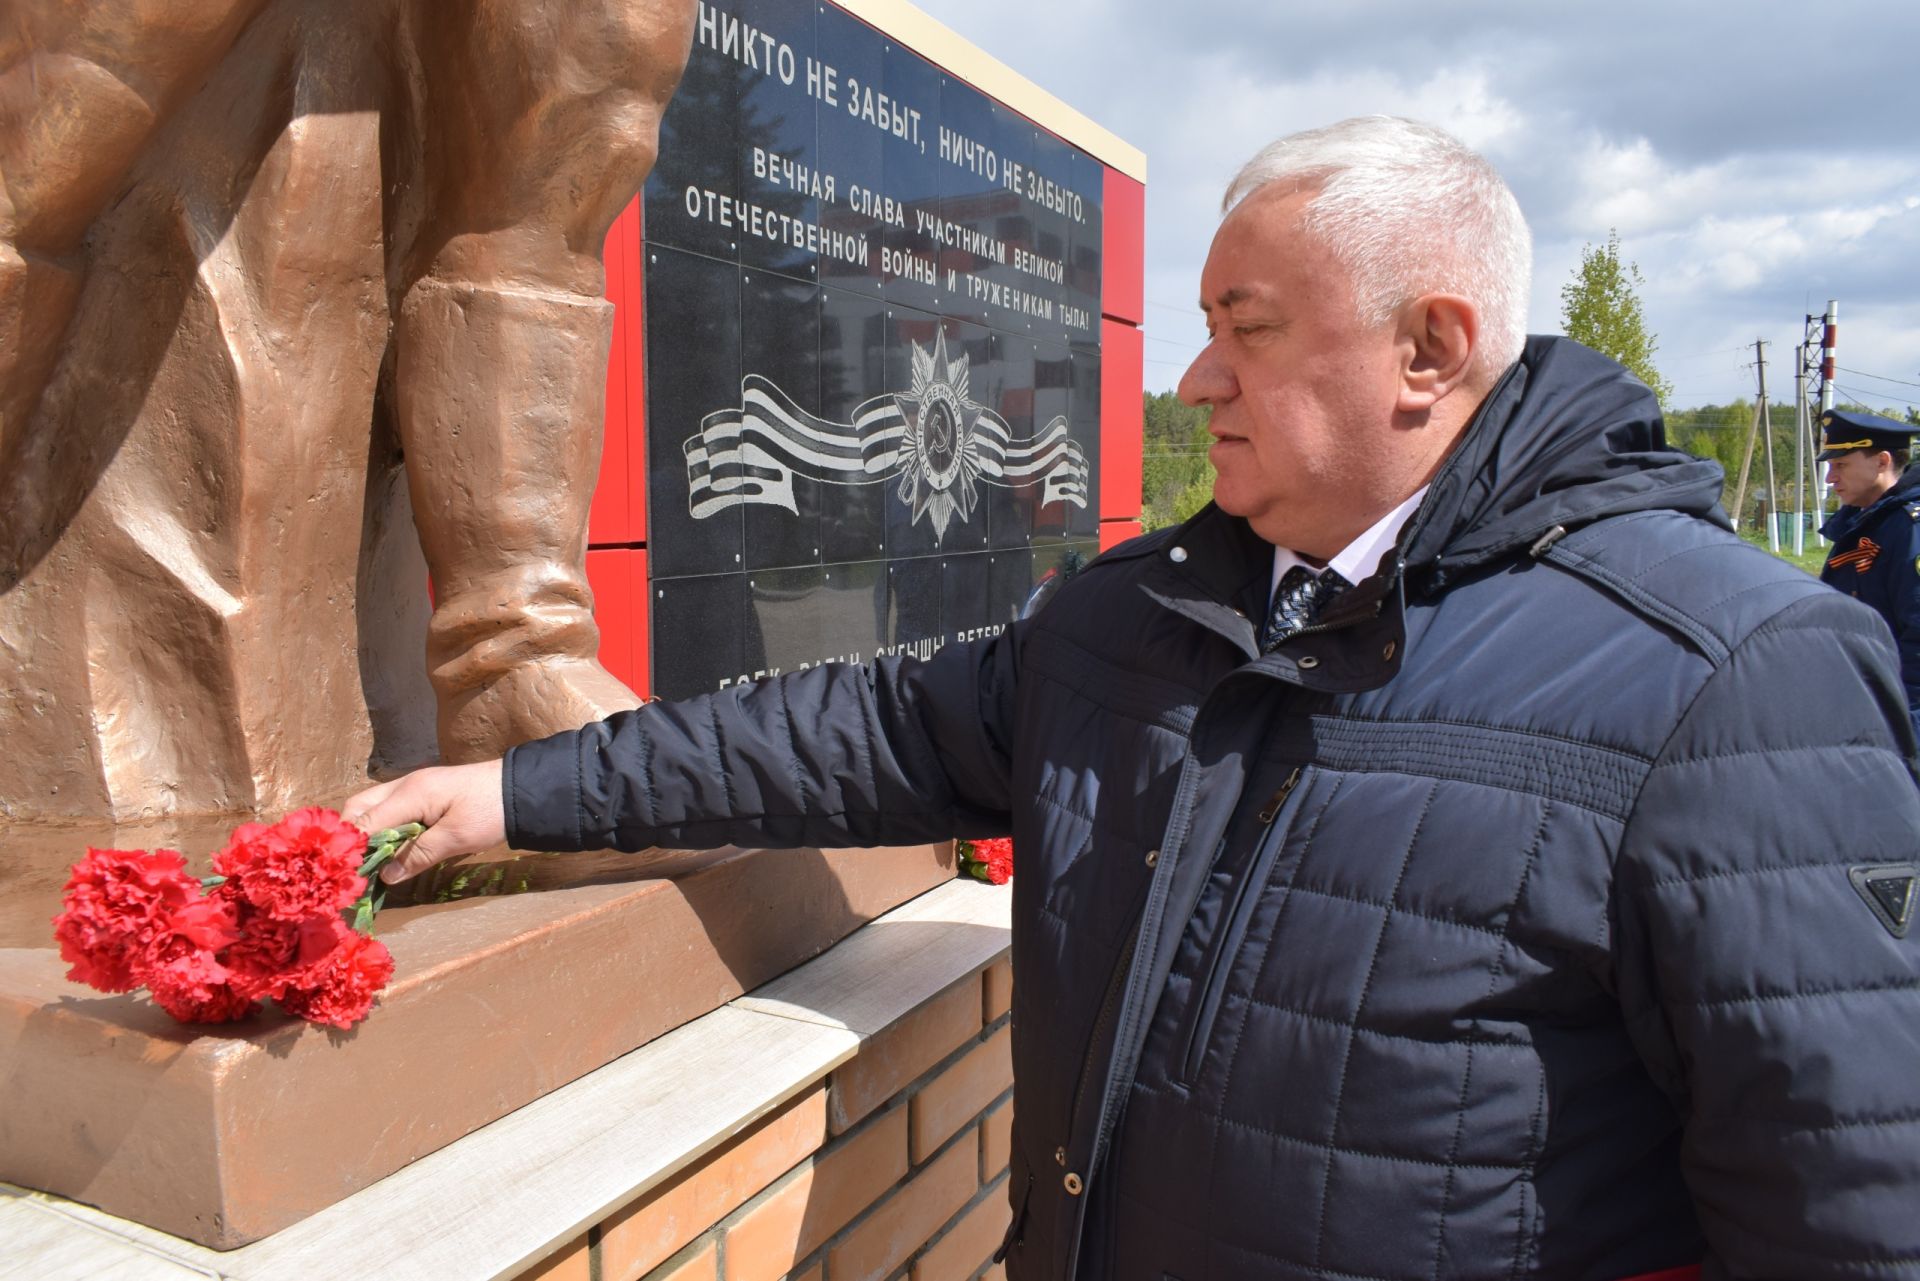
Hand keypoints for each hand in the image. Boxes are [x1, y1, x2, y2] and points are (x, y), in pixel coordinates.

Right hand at [343, 760, 507, 883]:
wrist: (523, 789)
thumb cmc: (491, 812)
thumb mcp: (456, 839)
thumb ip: (418, 855)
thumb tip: (385, 876)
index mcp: (409, 794)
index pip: (363, 821)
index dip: (351, 848)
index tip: (343, 874)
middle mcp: (404, 786)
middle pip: (359, 808)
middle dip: (351, 836)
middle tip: (353, 867)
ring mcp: (413, 787)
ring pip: (373, 807)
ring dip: (366, 832)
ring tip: (367, 863)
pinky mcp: (424, 794)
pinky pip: (390, 809)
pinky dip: (383, 828)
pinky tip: (389, 849)